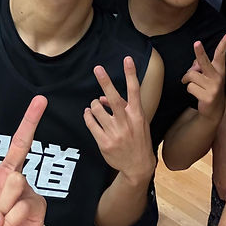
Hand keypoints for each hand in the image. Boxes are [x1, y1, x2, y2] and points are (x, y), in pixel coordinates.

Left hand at [84, 56, 156, 184]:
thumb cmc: (138, 139)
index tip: (127, 59)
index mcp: (137, 115)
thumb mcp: (138, 122)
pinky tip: (88, 114)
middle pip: (113, 98)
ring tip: (95, 106)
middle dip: (105, 82)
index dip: (131, 74)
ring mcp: (115, 132)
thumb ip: (122, 108)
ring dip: (93, 105)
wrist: (138, 165)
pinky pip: (90, 123)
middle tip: (98, 69)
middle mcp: (126, 122)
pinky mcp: (104, 142)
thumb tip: (102, 97)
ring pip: (97, 110)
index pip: (134, 90)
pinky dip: (88, 116)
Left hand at [182, 31, 225, 122]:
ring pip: (191, 75)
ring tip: (191, 83)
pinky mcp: (207, 97)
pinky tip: (196, 94)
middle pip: (205, 62)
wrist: (214, 110)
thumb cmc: (208, 88)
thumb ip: (200, 67)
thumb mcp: (207, 76)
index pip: (221, 53)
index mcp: (219, 69)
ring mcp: (213, 87)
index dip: (225, 42)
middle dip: (199, 52)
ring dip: (187, 79)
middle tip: (196, 43)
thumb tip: (194, 66)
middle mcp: (218, 77)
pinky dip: (189, 89)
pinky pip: (190, 87)